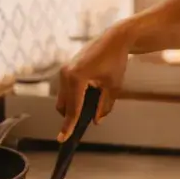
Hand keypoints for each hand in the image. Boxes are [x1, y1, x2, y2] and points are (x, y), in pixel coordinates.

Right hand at [56, 24, 129, 141]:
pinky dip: (73, 96)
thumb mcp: (113, 86)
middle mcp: (66, 73)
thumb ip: (104, 106)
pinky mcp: (66, 67)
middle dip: (72, 116)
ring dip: (72, 106)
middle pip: (64, 105)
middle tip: (85, 123)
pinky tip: (86, 97)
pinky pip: (66, 88)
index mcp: (77, 78)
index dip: (69, 126)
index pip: (73, 108)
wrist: (114, 38)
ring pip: (63, 97)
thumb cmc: (116, 61)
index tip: (63, 139)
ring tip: (89, 108)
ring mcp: (64, 69)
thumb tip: (96, 121)